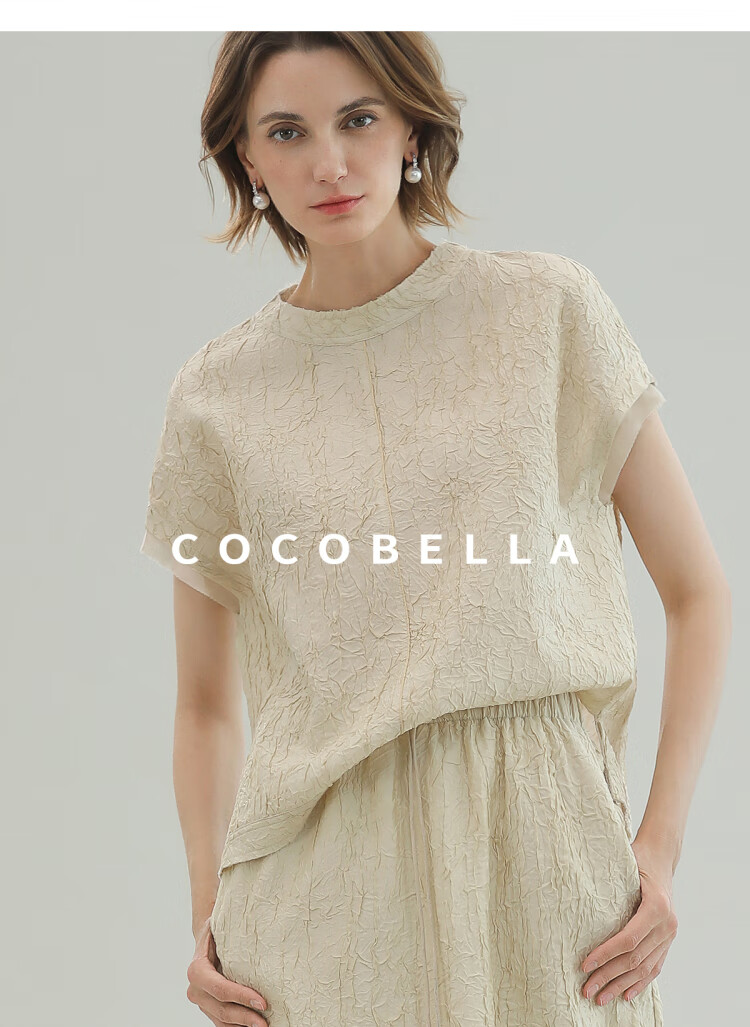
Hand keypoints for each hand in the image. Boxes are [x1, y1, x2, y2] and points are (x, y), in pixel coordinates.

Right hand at [187, 915, 269, 1024]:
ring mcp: (201, 1003)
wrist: (207, 944)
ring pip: (222, 1020)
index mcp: (196, 970)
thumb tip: (251, 915)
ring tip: (265, 1026)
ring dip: (243, 1025)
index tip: (263, 1002)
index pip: (221, 988)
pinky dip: (237, 1026)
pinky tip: (252, 1026)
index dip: (241, 996)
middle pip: (222, 1009)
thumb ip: (226, 925)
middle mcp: (195, 990)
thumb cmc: (217, 933)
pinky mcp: (208, 1010)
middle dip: (245, 1016)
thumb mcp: (218, 925)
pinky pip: (222, 1023)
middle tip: (266, 1022)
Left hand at [580, 838, 677, 1004]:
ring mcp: (670, 935)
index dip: (606, 954)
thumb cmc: (639, 859)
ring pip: (644, 968)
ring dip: (621, 985)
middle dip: (609, 976)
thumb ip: (609, 883)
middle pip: (634, 959)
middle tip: (587, 990)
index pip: (628, 940)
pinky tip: (625, 994)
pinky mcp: (668, 940)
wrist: (661, 857)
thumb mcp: (626, 865)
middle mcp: (667, 925)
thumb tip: (576, 892)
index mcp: (657, 907)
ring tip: (600, 998)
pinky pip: (655, 967)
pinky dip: (640, 983)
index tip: (585, 965)